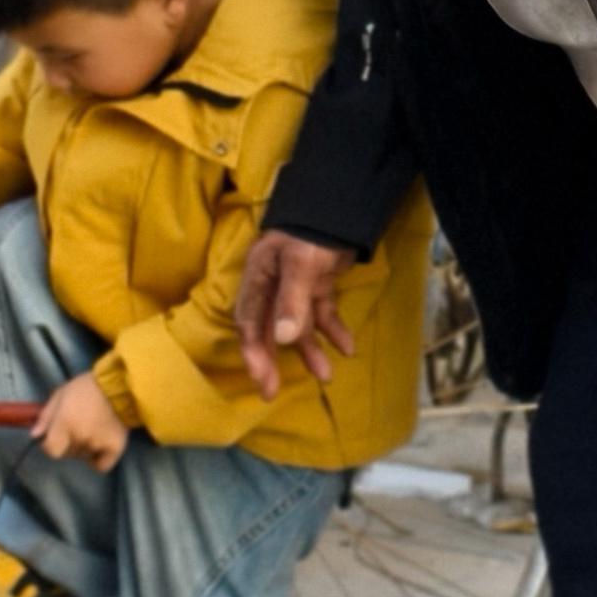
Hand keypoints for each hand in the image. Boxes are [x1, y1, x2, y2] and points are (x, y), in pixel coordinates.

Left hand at [31, 369, 130, 472]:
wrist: (120, 385)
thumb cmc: (87, 387)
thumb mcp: (61, 394)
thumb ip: (46, 415)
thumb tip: (34, 435)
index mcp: (65, 423)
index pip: (50, 450)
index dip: (49, 444)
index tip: (54, 435)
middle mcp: (80, 437)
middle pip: (66, 453)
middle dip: (67, 443)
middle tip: (76, 425)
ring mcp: (97, 445)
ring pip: (82, 457)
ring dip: (82, 448)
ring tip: (91, 428)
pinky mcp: (114, 449)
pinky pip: (100, 465)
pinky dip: (97, 459)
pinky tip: (99, 445)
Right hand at [235, 229, 355, 400]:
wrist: (341, 204)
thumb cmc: (311, 231)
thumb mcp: (300, 263)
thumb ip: (292, 301)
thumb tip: (284, 340)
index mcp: (259, 277)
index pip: (250, 321)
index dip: (254, 351)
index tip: (262, 379)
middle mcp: (273, 285)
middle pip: (270, 329)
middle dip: (273, 360)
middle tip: (273, 392)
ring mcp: (297, 286)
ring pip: (299, 326)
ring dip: (310, 350)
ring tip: (326, 375)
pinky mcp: (318, 285)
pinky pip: (322, 314)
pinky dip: (333, 331)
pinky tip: (347, 348)